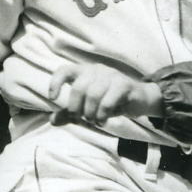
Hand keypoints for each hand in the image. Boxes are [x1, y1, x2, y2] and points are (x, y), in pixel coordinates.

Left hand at [48, 62, 163, 125]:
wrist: (139, 100)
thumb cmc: (110, 102)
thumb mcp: (88, 108)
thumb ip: (70, 113)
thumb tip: (52, 121)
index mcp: (84, 72)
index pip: (65, 70)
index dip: (56, 82)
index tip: (53, 98)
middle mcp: (97, 70)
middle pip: (79, 87)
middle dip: (76, 107)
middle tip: (80, 119)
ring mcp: (111, 75)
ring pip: (94, 94)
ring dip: (91, 113)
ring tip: (94, 121)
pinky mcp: (124, 85)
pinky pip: (108, 100)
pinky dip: (102, 115)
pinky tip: (103, 121)